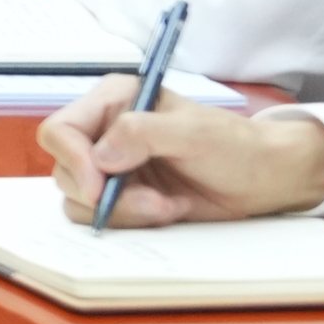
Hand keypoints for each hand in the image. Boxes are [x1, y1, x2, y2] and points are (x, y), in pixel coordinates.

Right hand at [35, 81, 323, 226]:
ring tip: (167, 205)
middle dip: (106, 195)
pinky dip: (131, 221)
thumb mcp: (193, 132)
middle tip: (153, 202)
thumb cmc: (235, 146)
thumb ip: (142, 133)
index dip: (73, 160)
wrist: (262, 179)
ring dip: (123, 211)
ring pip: (79, 200)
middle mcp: (104, 132)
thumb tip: (101, 157)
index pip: (61, 130)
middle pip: (65, 170)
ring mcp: (111, 168)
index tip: (100, 187)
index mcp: (114, 101)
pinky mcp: (122, 197)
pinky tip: (167, 210)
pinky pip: (101, 217)